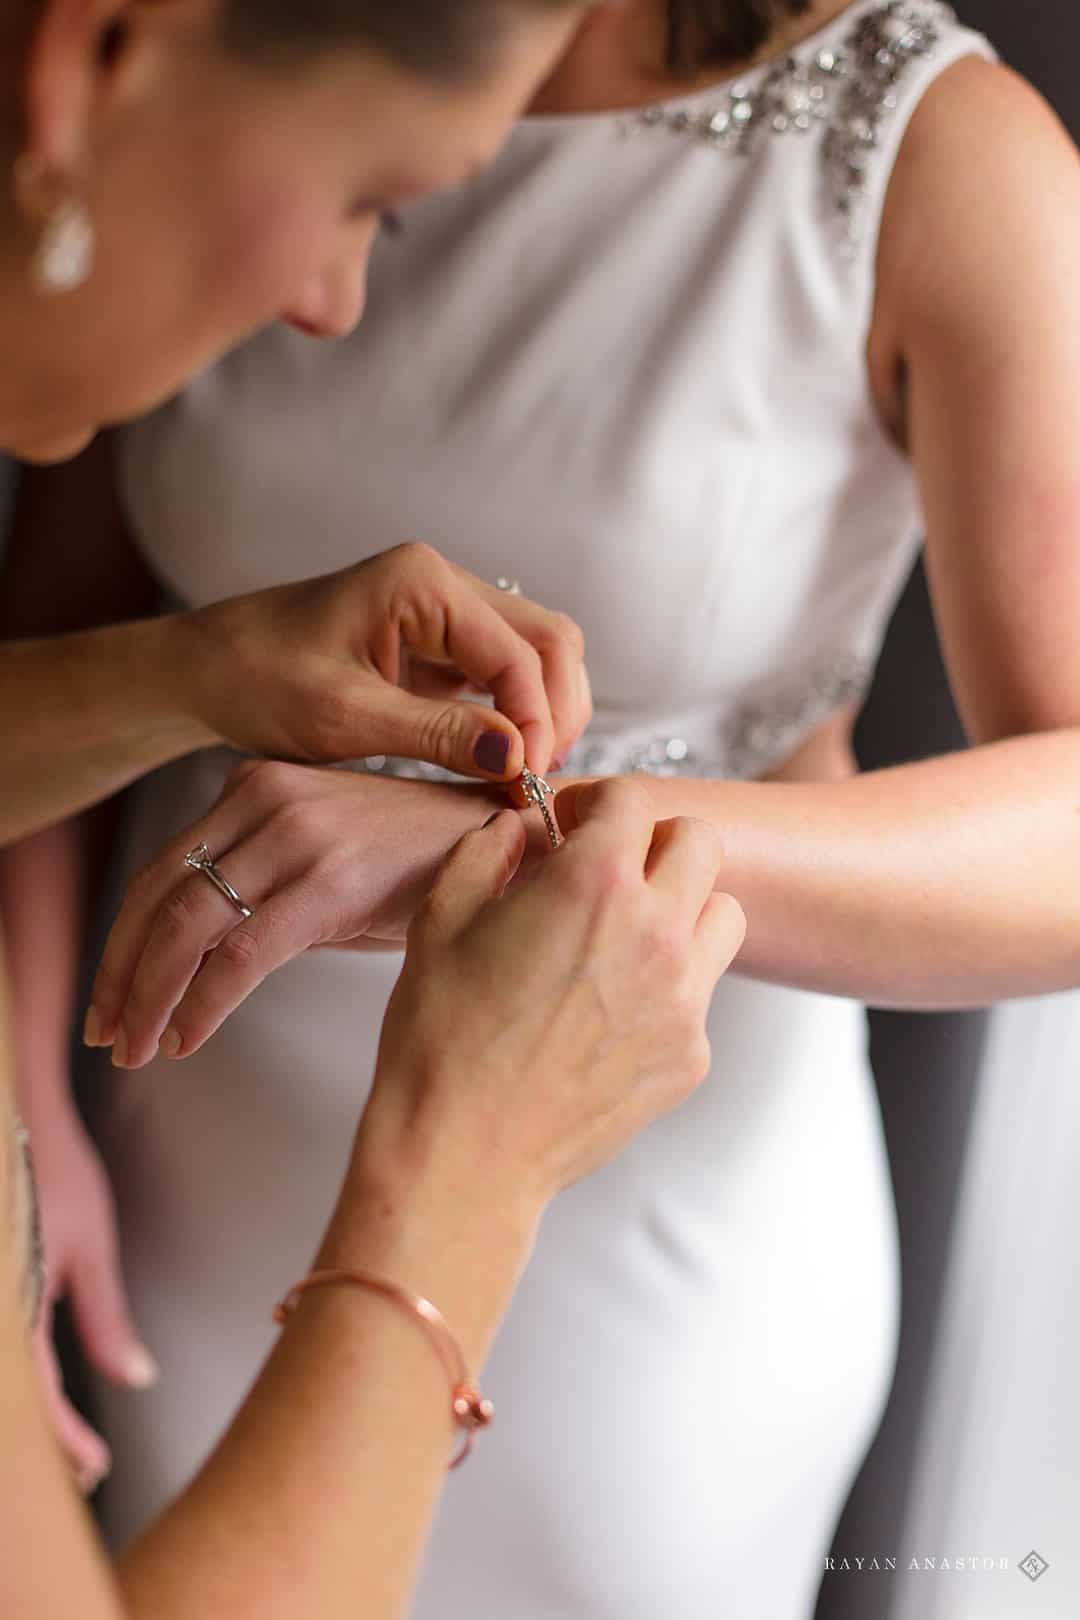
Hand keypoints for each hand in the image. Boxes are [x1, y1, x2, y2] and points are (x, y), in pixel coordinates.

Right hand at [21, 1091, 156, 1493]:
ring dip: (23, 1417)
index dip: (64, 1439)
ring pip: (4, 1376)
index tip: (95, 1467)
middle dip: (39, 1442)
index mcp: (12, 1298)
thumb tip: (135, 1378)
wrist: (12, 1111)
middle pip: (9, 1396)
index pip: (35, 1394)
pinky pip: (2, 1347)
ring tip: (60, 1445)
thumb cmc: (55, 1172)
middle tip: (79, 1469)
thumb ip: (104, 1318)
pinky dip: (15, 1380)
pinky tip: (34, 1396)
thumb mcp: (88, 1247)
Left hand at [85, 763, 512, 1067]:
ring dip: (152, 997)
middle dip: (122, 976)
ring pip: (188, 925)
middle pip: (160, 896)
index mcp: (258, 787)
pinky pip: (241, 950)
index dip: (122, 943)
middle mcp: (267, 799)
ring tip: (139, 1048)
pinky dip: (204, 1002)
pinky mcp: (329, 878)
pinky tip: (189, 1037)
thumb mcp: (328, 865)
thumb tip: (208, 964)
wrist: (511, 835)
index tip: (107, 1001)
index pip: (162, 871)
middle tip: (107, 1036)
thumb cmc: (423, 863)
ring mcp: (297, 834)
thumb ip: (267, 895)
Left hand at [184, 543, 590, 783]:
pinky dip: (517, 714)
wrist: (206, 671)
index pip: (521, 651)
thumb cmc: (259, 682)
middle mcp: (445, 584)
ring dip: (544, 712)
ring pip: (537, 654)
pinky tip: (504, 761)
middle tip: (535, 781)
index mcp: (423, 583)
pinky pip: (505, 672)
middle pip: (549, 640)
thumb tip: (519, 759)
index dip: (537, 720)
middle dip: (557, 711)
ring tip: (523, 775)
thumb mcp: (346, 718)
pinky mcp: (440, 644)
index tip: (525, 784)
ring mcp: (446, 610)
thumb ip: (438, 736)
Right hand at [354, 780, 746, 1216]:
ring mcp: (684, 998)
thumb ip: (485, 851)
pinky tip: (609, 1014)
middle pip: (703, 845)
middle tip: (611, 871)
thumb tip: (516, 828)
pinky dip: (668, 989)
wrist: (462, 1151)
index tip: (576, 822)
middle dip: (656, 844)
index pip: (635, 799)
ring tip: (626, 937)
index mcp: (594, 882)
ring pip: (723, 917)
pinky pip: (701, 996)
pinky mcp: (691, 1056)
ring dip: (683, 910)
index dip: (600, 802)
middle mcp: (656, 931)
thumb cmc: (440, 1034)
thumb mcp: (441, 918)